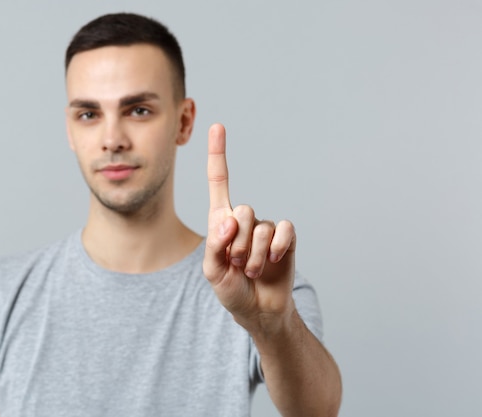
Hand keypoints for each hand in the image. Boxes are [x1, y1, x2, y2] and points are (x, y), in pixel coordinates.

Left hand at [203, 123, 296, 331]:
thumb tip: (230, 217)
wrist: (259, 311)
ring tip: (252, 271)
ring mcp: (266, 228)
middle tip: (238, 264)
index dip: (217, 154)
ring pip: (261, 227)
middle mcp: (245, 219)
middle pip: (243, 210)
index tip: (217, 126)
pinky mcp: (286, 238)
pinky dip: (277, 248)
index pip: (219, 181)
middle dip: (238, 243)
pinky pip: (284, 229)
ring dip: (255, 255)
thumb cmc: (231, 290)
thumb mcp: (212, 271)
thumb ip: (215, 244)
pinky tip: (274, 262)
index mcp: (221, 221)